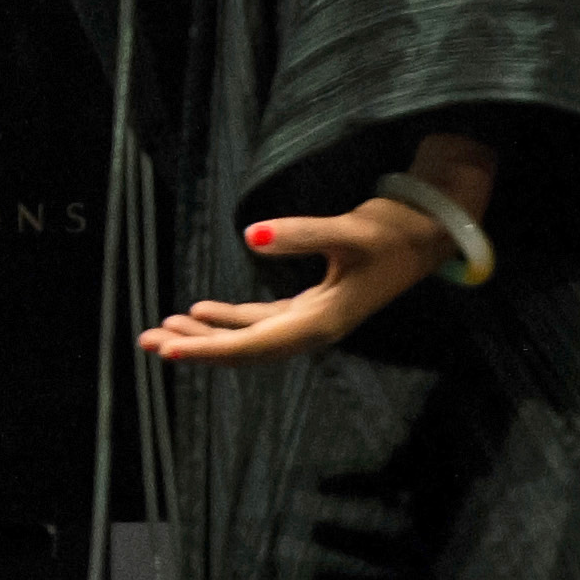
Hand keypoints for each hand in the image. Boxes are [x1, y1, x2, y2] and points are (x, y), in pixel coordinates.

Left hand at [143, 130, 494, 369]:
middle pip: (244, 349)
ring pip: (249, 336)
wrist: (432, 231)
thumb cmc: (395, 231)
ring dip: (207, 334)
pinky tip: (200, 311)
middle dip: (196, 346)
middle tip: (147, 340)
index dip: (208, 350)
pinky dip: (230, 318)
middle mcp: (315, 330)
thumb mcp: (349, 230)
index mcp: (321, 323)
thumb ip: (301, 233)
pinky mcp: (315, 304)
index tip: (168, 350)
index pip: (252, 344)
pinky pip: (261, 321)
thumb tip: (251, 234)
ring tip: (162, 329)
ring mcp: (314, 319)